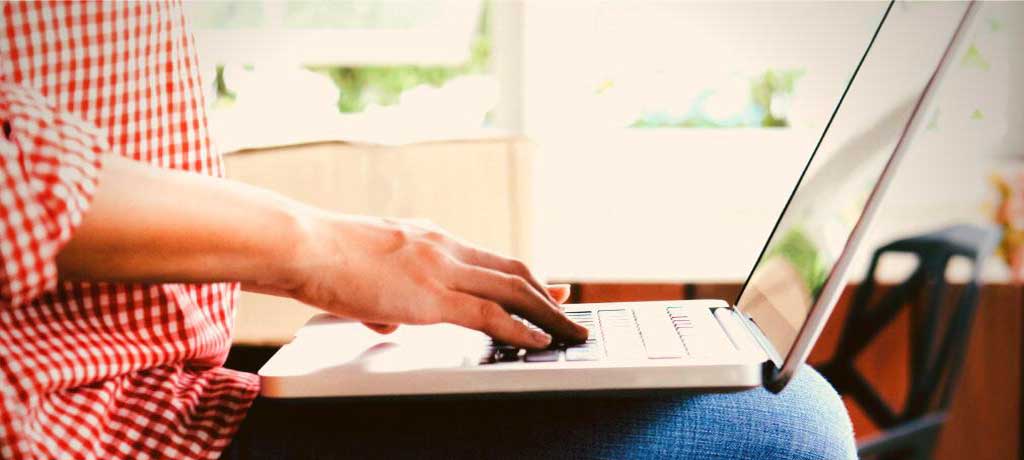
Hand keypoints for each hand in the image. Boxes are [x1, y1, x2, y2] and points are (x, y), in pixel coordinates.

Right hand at [274, 215, 587, 348]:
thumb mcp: (363, 272)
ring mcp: (441, 269)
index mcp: (429, 238)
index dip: (522, 274)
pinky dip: (520, 328)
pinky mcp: (432, 296)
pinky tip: (537, 340)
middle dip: (545, 292)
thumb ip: (384, 295)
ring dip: (545, 312)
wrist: (303, 245)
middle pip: (511, 269)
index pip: (489, 256)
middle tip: (569, 306)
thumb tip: (387, 320)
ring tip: (568, 330)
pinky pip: (489, 314)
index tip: (545, 284)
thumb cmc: (321, 258)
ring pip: (511, 289)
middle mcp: (444, 247)